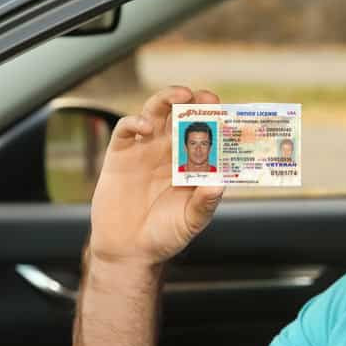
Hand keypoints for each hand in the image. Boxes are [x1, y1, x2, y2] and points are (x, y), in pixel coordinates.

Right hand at [89, 86, 224, 266]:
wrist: (128, 250)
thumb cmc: (164, 235)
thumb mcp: (190, 222)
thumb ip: (205, 203)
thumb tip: (219, 183)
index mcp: (191, 162)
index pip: (207, 132)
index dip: (216, 119)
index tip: (226, 114)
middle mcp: (169, 150)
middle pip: (183, 113)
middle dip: (196, 101)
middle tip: (206, 98)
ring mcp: (145, 148)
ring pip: (156, 111)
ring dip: (168, 98)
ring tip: (182, 95)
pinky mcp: (120, 154)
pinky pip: (126, 129)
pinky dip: (134, 121)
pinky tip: (145, 127)